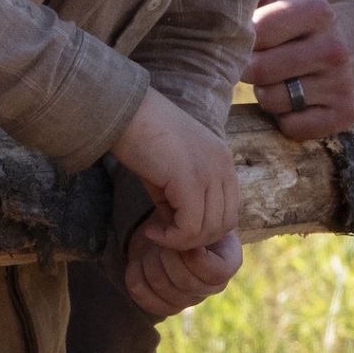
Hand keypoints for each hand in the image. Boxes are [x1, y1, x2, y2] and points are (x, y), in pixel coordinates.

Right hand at [110, 88, 240, 250]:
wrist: (123, 111)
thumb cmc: (140, 137)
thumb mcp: (169, 172)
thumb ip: (181, 200)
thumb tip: (180, 232)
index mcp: (222, 160)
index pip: (230, 209)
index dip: (205, 228)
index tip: (174, 228)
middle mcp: (223, 165)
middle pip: (225, 224)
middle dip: (196, 239)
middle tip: (166, 235)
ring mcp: (209, 172)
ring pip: (208, 229)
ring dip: (182, 241)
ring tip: (156, 233)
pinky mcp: (190, 180)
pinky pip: (190, 227)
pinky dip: (171, 238)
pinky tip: (152, 231)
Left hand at [123, 222, 242, 317]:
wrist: (167, 227)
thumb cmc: (185, 215)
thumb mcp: (193, 210)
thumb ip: (195, 219)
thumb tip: (184, 234)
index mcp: (228, 261)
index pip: (216, 273)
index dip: (192, 255)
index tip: (179, 235)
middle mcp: (213, 285)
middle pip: (186, 282)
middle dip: (166, 255)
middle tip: (162, 239)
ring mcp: (190, 298)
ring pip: (163, 289)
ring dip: (149, 262)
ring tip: (151, 247)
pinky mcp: (167, 305)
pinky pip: (147, 301)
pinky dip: (135, 278)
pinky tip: (137, 262)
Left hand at [243, 0, 353, 139]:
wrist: (340, 46)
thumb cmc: (288, 21)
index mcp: (316, 9)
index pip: (256, 31)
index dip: (239, 39)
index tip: (243, 37)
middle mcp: (335, 46)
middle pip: (260, 70)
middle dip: (248, 69)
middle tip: (256, 62)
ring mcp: (343, 82)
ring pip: (273, 100)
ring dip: (265, 94)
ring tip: (277, 79)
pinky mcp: (346, 113)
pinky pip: (293, 127)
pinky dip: (284, 119)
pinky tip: (294, 100)